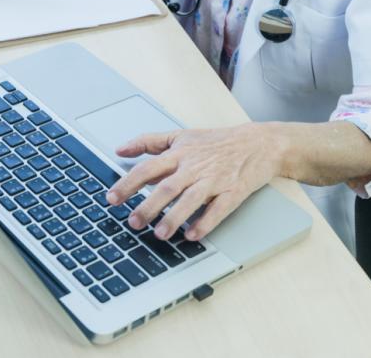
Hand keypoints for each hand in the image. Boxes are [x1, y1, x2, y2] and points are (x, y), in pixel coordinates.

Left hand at [107, 123, 284, 241]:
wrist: (258, 144)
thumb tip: (120, 149)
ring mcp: (214, 180)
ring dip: (174, 218)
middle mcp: (194, 167)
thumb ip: (148, 142)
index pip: (147, 168)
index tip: (111, 198)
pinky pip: (218, 210)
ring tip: (159, 234)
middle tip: (132, 222)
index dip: (128, 183)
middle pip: (167, 187)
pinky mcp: (233, 192)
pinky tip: (193, 235)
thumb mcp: (180, 136)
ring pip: (190, 200)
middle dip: (148, 206)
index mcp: (179, 153)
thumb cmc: (216, 142)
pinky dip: (206, 222)